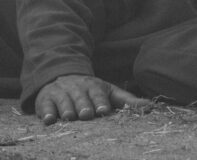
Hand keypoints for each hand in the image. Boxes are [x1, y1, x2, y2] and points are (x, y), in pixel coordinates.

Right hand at [35, 74, 153, 123]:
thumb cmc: (91, 91)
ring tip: (68, 117)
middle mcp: (77, 88)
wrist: (62, 75)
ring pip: (64, 102)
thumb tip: (151, 107)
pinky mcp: (46, 99)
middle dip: (84, 105)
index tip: (103, 110)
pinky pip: (45, 106)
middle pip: (81, 98)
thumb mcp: (109, 92)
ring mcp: (61, 93)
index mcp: (94, 86)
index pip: (98, 94)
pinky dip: (47, 112)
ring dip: (66, 109)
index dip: (100, 102)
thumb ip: (128, 101)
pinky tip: (49, 120)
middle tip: (86, 114)